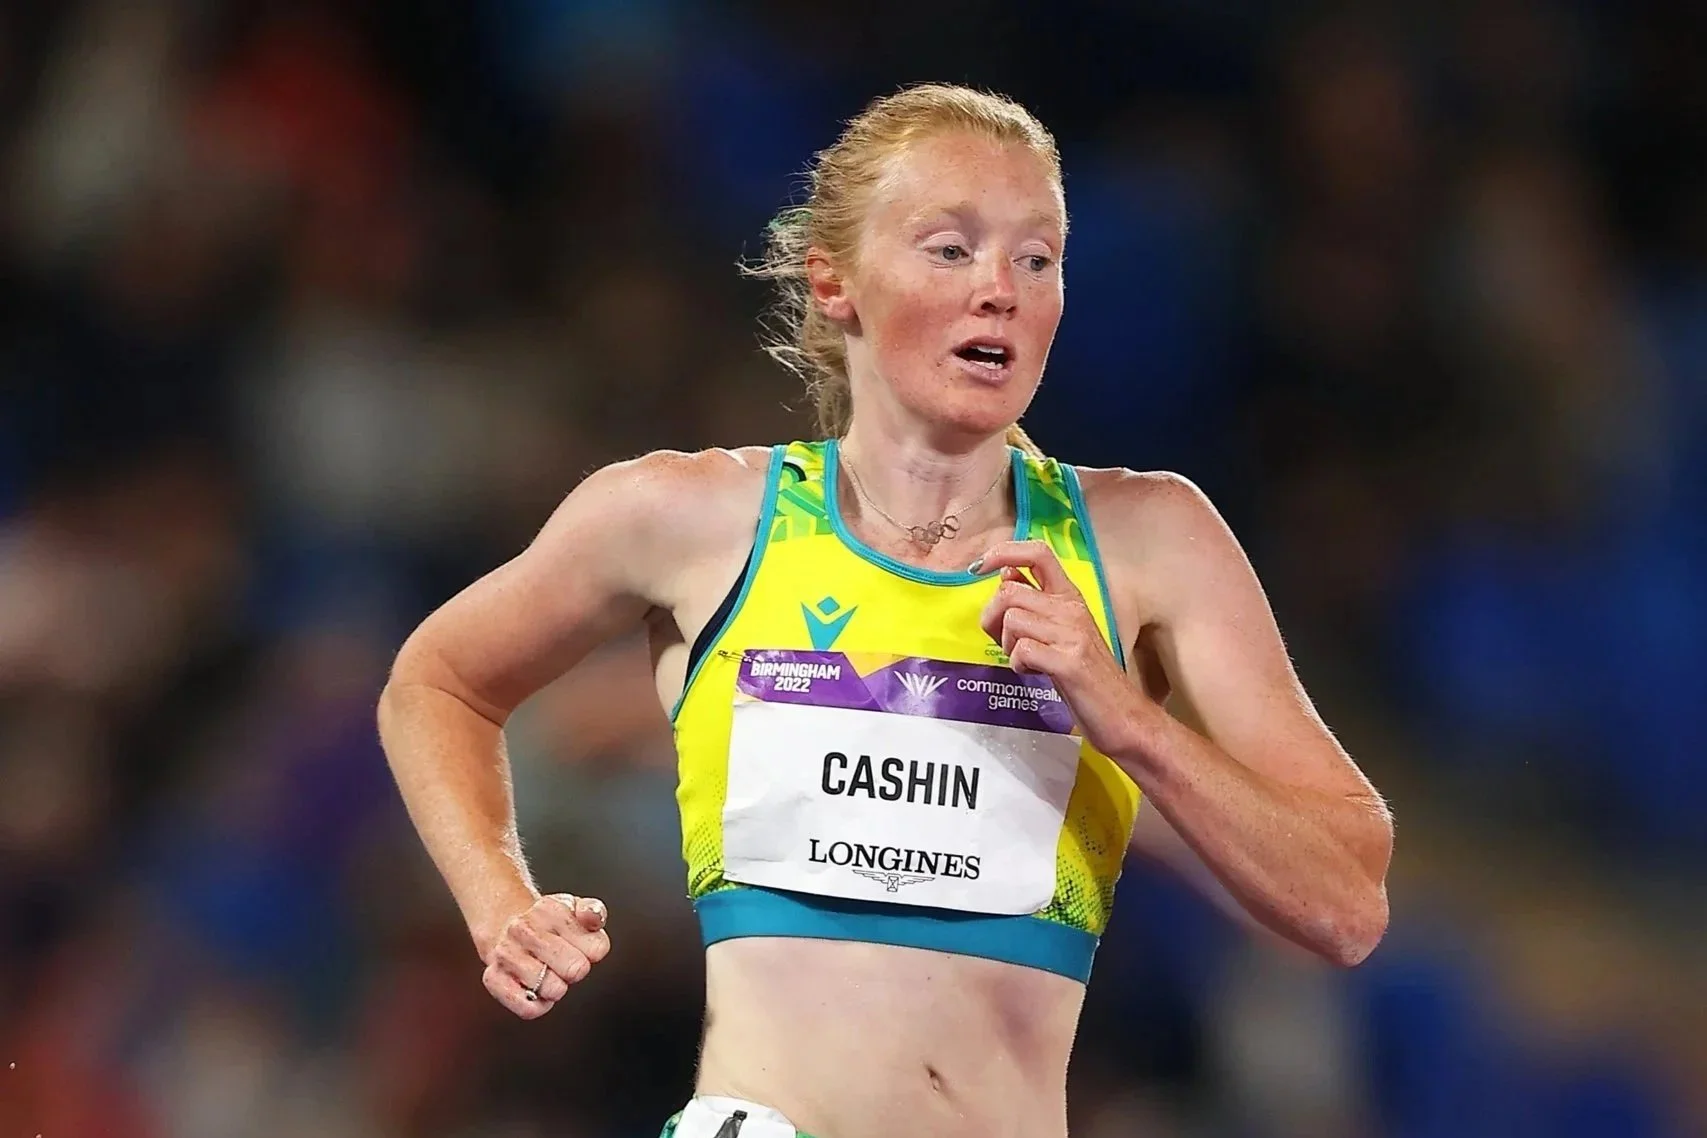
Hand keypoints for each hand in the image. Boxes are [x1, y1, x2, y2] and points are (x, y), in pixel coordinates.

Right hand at [480, 893, 609, 1019]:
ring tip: (547, 973)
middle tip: (564, 961)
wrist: (505, 926)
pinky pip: (528, 1008)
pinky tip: (536, 991)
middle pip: (576, 970)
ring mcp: (505, 954)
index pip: (596, 949)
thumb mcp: (575, 909)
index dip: (593, 952)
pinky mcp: (493, 978)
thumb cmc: (550, 924)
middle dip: (575, 970)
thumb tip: (592, 916)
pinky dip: (539, 1006)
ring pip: (554, 990)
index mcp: (549, 910)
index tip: (580, 944)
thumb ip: (593, 911)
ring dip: (557, 987)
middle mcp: (522, 929)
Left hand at [973, 540, 1148, 756]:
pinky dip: (1018, 665)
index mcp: (1070, 597)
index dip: (1002, 552)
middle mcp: (1072, 609)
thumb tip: (1007, 573)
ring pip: (1012, 620)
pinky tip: (1034, 672)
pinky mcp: (1069, 663)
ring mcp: (1072, 635)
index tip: (978, 567)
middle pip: (1009, 591)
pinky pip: (1022, 650)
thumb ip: (1035, 602)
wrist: (1124, 715)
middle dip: (992, 618)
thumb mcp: (1060, 631)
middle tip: (1004, 642)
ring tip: (1027, 660)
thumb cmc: (1088, 676)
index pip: (1038, 552)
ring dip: (1007, 645)